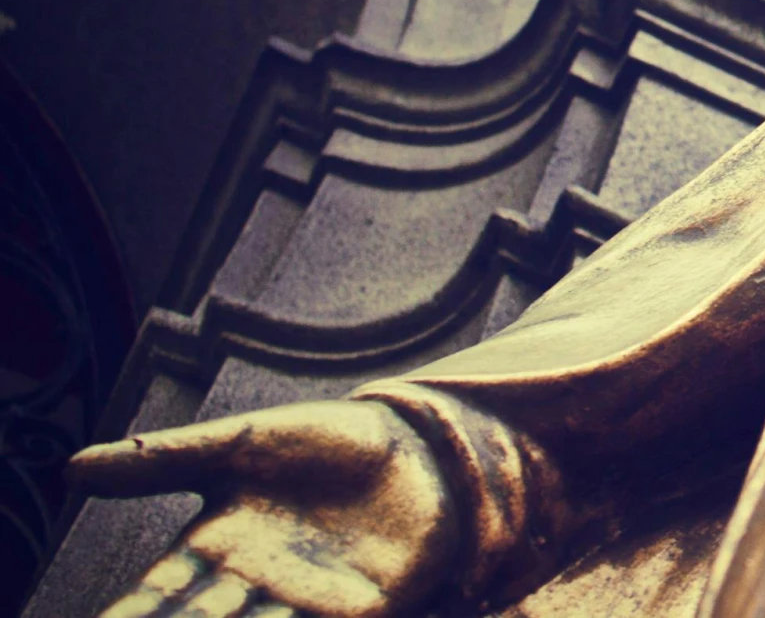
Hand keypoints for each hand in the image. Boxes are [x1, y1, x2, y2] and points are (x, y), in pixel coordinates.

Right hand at [69, 399, 458, 617]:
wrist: (419, 442)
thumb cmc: (326, 443)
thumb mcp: (240, 445)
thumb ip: (163, 460)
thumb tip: (68, 469)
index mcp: (216, 548)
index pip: (156, 596)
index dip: (129, 615)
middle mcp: (253, 585)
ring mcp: (304, 602)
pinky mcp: (362, 611)